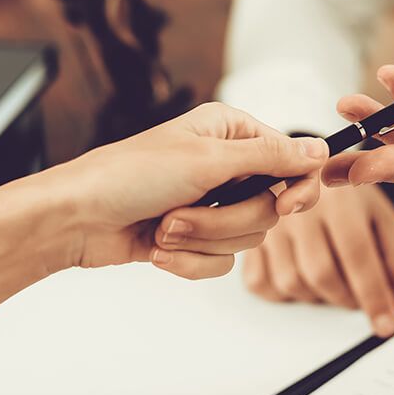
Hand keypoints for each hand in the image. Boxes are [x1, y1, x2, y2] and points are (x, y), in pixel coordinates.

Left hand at [36, 102, 328, 279]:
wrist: (74, 219)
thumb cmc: (126, 176)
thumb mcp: (207, 161)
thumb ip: (270, 158)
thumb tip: (319, 150)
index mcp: (230, 133)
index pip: (291, 161)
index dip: (296, 187)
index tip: (288, 206)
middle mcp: (225, 166)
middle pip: (269, 207)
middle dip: (226, 220)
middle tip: (187, 211)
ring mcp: (211, 204)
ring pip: (245, 237)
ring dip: (202, 239)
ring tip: (164, 227)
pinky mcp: (195, 237)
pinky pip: (221, 262)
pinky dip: (189, 260)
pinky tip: (158, 247)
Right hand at [241, 184, 393, 336]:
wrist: (303, 168)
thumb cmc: (345, 193)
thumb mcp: (379, 217)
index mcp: (338, 200)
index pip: (358, 256)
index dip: (373, 295)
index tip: (386, 325)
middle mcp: (300, 211)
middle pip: (321, 274)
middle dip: (347, 299)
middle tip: (361, 300)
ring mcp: (270, 225)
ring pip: (291, 283)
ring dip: (317, 297)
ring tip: (333, 283)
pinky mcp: (251, 239)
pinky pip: (260, 283)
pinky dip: (283, 293)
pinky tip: (302, 279)